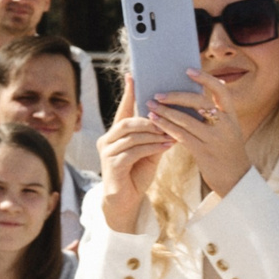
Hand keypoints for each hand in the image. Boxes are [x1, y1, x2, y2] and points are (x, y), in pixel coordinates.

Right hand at [97, 80, 171, 233]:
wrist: (127, 203)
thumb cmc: (137, 175)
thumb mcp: (150, 152)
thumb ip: (156, 136)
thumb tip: (171, 120)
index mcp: (115, 134)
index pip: (122, 109)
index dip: (128, 93)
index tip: (132, 75)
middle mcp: (107, 140)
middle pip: (128, 121)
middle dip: (150, 120)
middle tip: (169, 119)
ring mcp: (107, 152)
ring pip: (132, 135)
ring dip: (154, 134)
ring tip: (171, 134)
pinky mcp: (112, 165)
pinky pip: (134, 150)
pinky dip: (152, 147)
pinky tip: (166, 146)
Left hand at [149, 70, 253, 195]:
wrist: (236, 180)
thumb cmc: (228, 151)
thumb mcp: (229, 130)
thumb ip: (216, 113)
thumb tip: (197, 93)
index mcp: (232, 116)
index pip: (220, 91)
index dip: (205, 79)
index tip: (188, 71)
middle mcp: (226, 125)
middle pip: (199, 103)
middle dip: (176, 96)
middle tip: (158, 94)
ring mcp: (215, 139)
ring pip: (186, 120)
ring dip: (165, 112)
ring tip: (150, 106)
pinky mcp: (204, 152)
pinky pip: (181, 136)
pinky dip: (167, 127)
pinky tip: (155, 122)